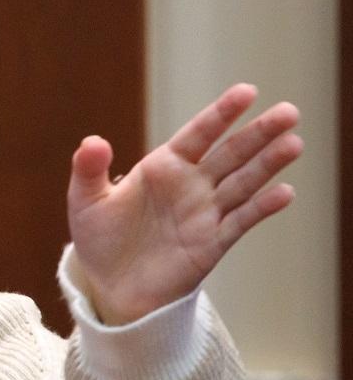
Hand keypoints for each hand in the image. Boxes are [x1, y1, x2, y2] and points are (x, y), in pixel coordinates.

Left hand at [67, 83, 302, 325]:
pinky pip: (240, 222)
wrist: (111, 286)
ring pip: (243, 183)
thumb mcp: (85, 201)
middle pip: (231, 153)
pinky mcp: (212, 244)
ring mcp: (205, 213)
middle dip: (259, 133)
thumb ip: (88, 170)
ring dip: (268, 164)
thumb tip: (92, 142)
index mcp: (163, 167)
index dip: (221, 114)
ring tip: (293, 142)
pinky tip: (284, 192)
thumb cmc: (99, 239)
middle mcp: (190, 185)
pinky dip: (262, 208)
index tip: (246, 92)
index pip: (198, 134)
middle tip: (289, 111)